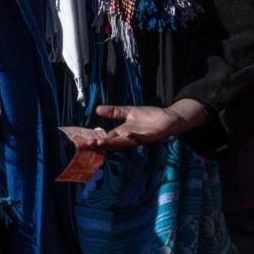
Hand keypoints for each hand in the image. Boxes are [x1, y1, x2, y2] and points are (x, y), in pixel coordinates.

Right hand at [91, 99, 206, 150]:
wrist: (169, 118)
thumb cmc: (149, 116)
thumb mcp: (129, 112)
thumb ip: (115, 112)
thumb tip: (97, 109)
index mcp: (123, 132)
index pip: (107, 137)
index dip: (96, 139)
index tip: (84, 141)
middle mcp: (129, 138)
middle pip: (112, 142)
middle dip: (101, 143)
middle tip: (88, 144)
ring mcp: (140, 139)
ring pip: (124, 143)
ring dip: (113, 143)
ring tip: (100, 142)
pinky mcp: (151, 137)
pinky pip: (141, 138)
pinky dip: (134, 137)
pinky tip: (127, 134)